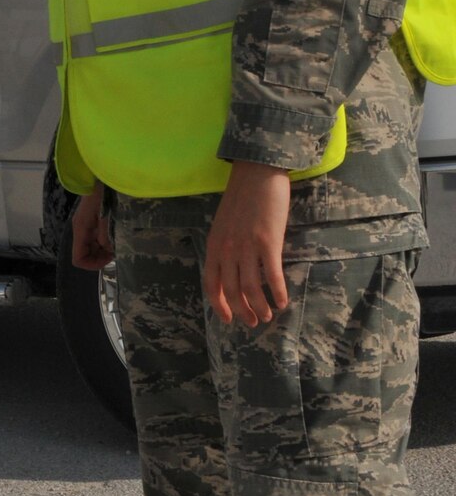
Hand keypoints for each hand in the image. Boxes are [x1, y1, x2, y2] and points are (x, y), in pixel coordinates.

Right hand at [71, 182, 113, 269]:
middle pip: (84, 254)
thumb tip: (109, 251)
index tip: (110, 258)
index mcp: (80, 230)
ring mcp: (85, 226)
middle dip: (100, 257)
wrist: (101, 177)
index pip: (78, 259)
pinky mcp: (91, 222)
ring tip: (117, 243)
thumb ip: (106, 236)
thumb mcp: (106, 217)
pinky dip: (104, 241)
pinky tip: (115, 235)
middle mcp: (80, 230)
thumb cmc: (104, 195)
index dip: (93, 264)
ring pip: (90, 247)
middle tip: (117, 251)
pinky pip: (95, 238)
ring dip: (103, 250)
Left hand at [204, 160, 290, 327]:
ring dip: (260, 306)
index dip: (219, 305)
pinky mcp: (268, 242)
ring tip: (268, 315)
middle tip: (253, 322)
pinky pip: (272, 276)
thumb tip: (232, 269)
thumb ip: (225, 246)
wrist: (257, 173)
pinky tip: (284, 301)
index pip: (211, 283)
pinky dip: (278, 292)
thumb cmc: (243, 197)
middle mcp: (227, 249)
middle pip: (231, 290)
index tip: (228, 319)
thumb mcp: (224, 224)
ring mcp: (247, 246)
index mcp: (214, 245)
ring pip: (251, 288)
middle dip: (242, 311)